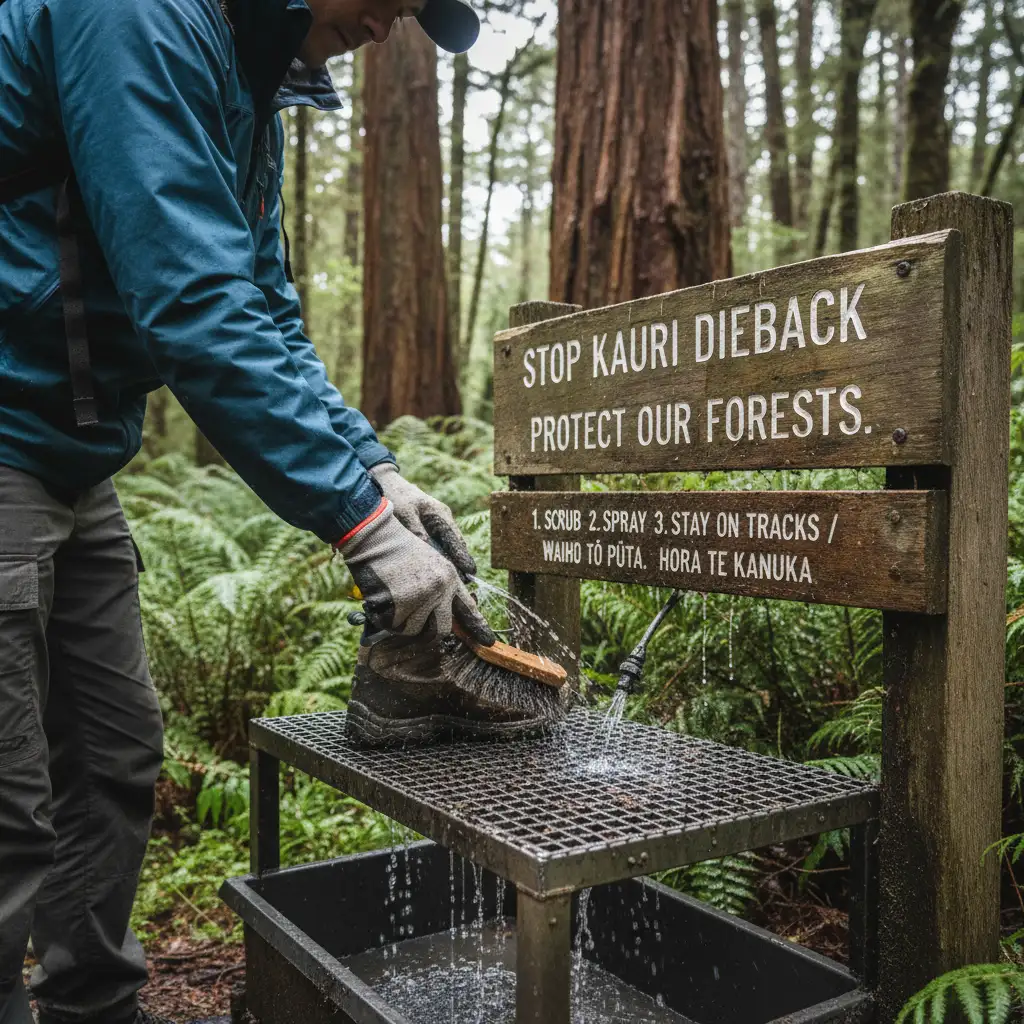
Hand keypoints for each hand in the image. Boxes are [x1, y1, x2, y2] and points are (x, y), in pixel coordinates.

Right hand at [337, 500, 494, 644]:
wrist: (375, 537)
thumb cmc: (395, 551)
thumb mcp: (427, 563)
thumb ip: (438, 588)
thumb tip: (439, 618)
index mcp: (449, 577)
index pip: (468, 608)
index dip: (478, 627)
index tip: (488, 641)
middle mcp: (440, 588)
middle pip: (441, 630)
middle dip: (426, 633)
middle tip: (410, 623)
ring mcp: (422, 596)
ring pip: (413, 630)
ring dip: (399, 622)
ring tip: (390, 598)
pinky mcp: (402, 603)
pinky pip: (392, 626)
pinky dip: (383, 618)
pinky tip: (379, 597)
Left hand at [370, 463, 475, 578]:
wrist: (385, 482)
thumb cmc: (395, 496)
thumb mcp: (405, 515)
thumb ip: (418, 533)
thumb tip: (430, 553)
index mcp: (440, 514)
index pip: (456, 540)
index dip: (463, 557)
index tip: (471, 572)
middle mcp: (443, 519)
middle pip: (455, 545)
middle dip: (460, 563)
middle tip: (464, 584)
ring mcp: (437, 523)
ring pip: (448, 546)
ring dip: (450, 561)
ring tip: (455, 582)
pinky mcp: (428, 527)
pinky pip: (438, 544)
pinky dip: (441, 556)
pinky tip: (438, 569)